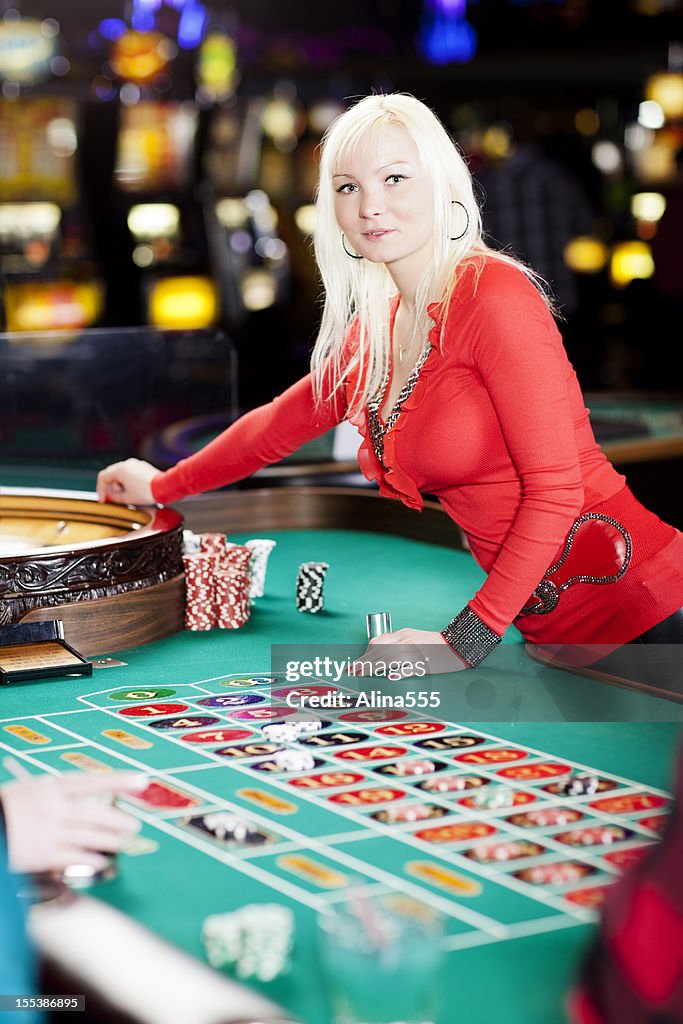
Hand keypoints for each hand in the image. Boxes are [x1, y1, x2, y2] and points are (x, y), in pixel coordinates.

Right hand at [1, 768, 145, 873]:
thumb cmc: (5, 808)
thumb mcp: (29, 790)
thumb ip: (55, 793)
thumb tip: (81, 795)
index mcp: (51, 789)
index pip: (93, 782)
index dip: (119, 781)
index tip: (141, 781)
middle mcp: (54, 809)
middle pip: (96, 814)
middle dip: (118, 820)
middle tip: (135, 824)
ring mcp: (50, 833)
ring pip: (90, 836)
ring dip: (110, 840)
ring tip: (124, 842)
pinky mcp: (43, 855)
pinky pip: (75, 857)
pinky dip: (91, 859)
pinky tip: (102, 862)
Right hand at [96, 458, 158, 505]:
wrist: (164, 487)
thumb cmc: (147, 492)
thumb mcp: (127, 498)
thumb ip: (115, 497)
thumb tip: (111, 497)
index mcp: (120, 470)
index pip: (103, 477)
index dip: (101, 489)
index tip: (103, 499)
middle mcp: (127, 464)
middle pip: (111, 474)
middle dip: (110, 487)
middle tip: (111, 498)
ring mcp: (136, 464)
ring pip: (120, 474)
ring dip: (118, 485)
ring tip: (123, 496)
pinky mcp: (143, 467)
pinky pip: (130, 473)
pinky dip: (127, 481)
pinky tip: (132, 491)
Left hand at [353, 628, 467, 678]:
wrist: (458, 645)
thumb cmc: (436, 645)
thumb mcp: (414, 638)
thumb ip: (399, 643)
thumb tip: (381, 653)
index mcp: (403, 635)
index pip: (378, 642)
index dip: (366, 653)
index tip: (359, 663)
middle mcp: (407, 641)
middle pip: (380, 652)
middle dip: (364, 662)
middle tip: (352, 671)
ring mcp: (415, 652)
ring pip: (389, 659)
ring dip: (373, 668)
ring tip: (363, 675)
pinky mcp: (425, 663)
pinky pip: (409, 668)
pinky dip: (398, 673)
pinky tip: (390, 678)